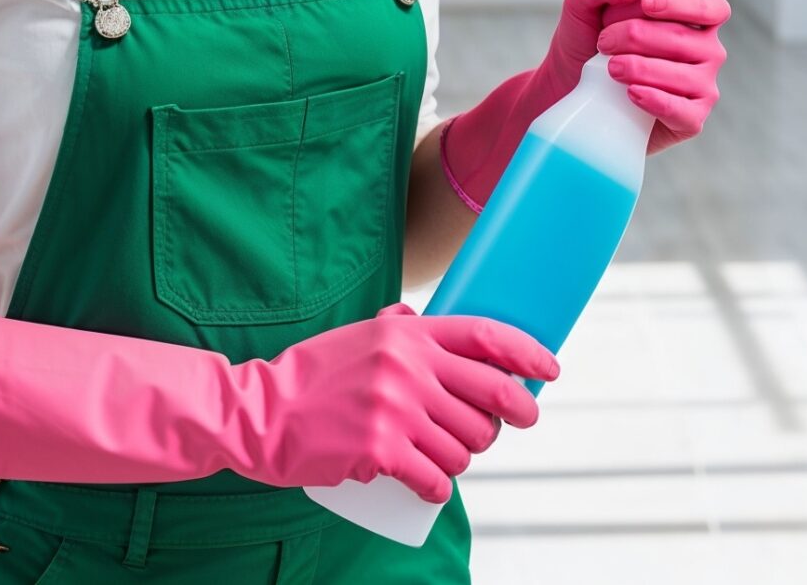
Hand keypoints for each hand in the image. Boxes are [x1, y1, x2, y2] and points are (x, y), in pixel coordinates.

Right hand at [0, 305, 555, 503]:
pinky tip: (425, 482)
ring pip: (467, 445)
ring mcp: (395, 408)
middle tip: (512, 425)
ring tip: (440, 454)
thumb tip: (427, 322)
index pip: (484, 336)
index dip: (526, 355)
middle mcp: (406, 366)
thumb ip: (395, 329)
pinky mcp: (381, 450)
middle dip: (512, 416)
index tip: (548, 372)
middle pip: (490, 397)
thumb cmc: (308, 378)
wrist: (257, 413)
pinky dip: (437, 485)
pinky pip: (437, 477)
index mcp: (405, 334)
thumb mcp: (356, 337)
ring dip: (463, 457)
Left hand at [439, 0, 730, 206]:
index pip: (709, 6)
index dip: (681, 3)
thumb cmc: (587, 41)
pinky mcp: (691, 119)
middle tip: (605, 40)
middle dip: (638, 36)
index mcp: (691, 16)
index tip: (646, 3)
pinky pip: (684, 110)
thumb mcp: (586, 5)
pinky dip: (655, 100)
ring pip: (684, 75)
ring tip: (610, 67)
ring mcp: (701, 85)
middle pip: (685, 39)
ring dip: (640, 67)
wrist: (568, 87)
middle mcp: (704, 49)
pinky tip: (631, 93)